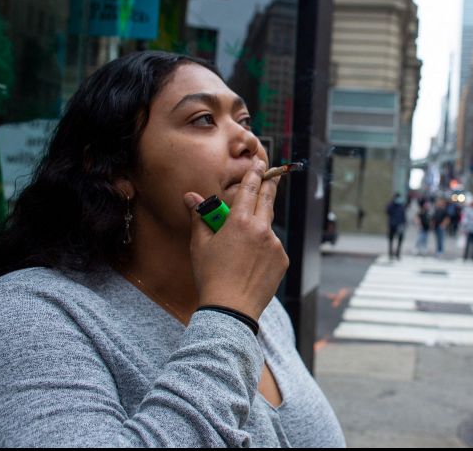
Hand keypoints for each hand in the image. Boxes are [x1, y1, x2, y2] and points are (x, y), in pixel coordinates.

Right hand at [184, 159, 288, 320]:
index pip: (249, 189)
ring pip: (267, 228)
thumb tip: (190, 198)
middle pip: (267, 201)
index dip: (254, 174)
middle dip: (268, 186)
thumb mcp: (200, 245)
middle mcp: (262, 229)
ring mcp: (274, 245)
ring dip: (258, 228)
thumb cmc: (211, 276)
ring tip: (242, 246)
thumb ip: (200, 218)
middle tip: (271, 175)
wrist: (231, 308)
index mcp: (240, 222)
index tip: (259, 164)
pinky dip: (263, 249)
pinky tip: (250, 264)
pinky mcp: (282, 260)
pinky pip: (272, 248)